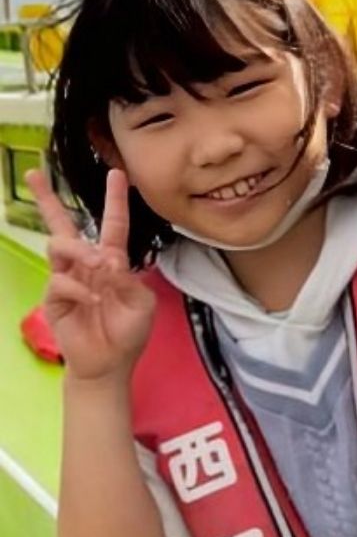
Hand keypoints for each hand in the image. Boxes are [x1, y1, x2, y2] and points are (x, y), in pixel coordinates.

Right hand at [27, 167, 154, 382]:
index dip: (114, 199)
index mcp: (111, 261)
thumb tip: (108, 260)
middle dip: (47, 198)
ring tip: (100, 267)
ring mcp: (66, 278)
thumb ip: (129, 279)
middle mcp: (85, 264)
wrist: (110, 363)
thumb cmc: (128, 332)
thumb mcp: (141, 302)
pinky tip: (94, 301)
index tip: (116, 173)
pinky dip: (81, 289)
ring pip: (61, 245)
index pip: (113, 224)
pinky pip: (61, 281)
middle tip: (34, 173)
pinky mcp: (54, 298)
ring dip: (81, 252)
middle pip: (63, 225)